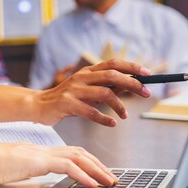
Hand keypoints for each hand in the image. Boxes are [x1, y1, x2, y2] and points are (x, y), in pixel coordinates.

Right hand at [0, 141, 116, 187]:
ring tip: (109, 181)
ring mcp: (41, 154)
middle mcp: (43, 150)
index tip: (100, 172)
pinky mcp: (38, 161)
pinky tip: (91, 184)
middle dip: (98, 165)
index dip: (88, 161)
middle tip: (112, 178)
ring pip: (78, 157)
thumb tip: (32, 175)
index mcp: (39, 152)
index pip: (70, 153)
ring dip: (96, 170)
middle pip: (79, 153)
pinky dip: (82, 175)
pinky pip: (66, 167)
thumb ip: (27, 170)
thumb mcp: (14, 168)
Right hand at [33, 59, 151, 126]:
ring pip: (103, 94)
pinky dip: (103, 118)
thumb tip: (130, 85)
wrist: (39, 106)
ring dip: (119, 105)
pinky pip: (90, 112)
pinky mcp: (67, 104)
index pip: (113, 64)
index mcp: (87, 72)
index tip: (147, 74)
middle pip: (111, 76)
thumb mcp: (87, 90)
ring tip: (124, 116)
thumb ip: (105, 87)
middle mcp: (81, 78)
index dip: (131, 67)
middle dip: (132, 84)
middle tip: (145, 93)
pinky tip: (111, 123)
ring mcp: (73, 90)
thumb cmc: (66, 99)